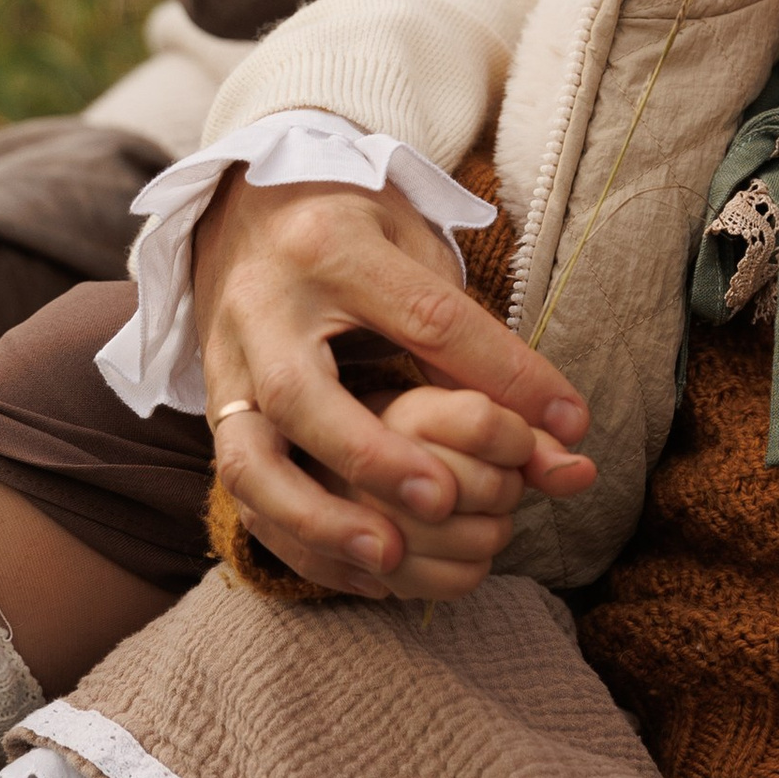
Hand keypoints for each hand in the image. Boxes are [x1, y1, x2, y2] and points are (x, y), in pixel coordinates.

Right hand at [194, 169, 594, 598]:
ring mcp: (225, 362)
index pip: (425, 318)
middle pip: (300, 392)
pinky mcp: (213, 406)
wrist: (245, 206)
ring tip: (390, 557)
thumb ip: (477, 340)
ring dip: (317, 518)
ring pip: (246, 458)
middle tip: (444, 501)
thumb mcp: (415, 248)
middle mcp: (263, 308)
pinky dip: (296, 539)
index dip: (502, 376)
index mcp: (331, 247)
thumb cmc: (352, 224)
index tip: (565, 426)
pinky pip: (238, 491)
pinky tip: (360, 571)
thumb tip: (560, 431)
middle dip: (373, 456)